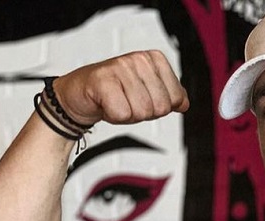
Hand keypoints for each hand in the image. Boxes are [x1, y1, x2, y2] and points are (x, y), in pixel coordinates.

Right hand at [52, 50, 189, 127]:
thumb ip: (170, 96)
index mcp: (155, 59)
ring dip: (127, 115)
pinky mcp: (103, 80)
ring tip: (116, 102)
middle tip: (126, 102)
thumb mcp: (148, 93)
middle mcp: (139, 59)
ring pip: (142, 112)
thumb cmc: (114, 93)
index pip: (176, 99)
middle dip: (143, 113)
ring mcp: (121, 67)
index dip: (158, 108)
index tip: (141, 98)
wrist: (80, 94)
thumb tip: (184, 103)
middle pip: (160, 108)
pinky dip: (113, 116)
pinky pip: (122, 114)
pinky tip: (105, 104)